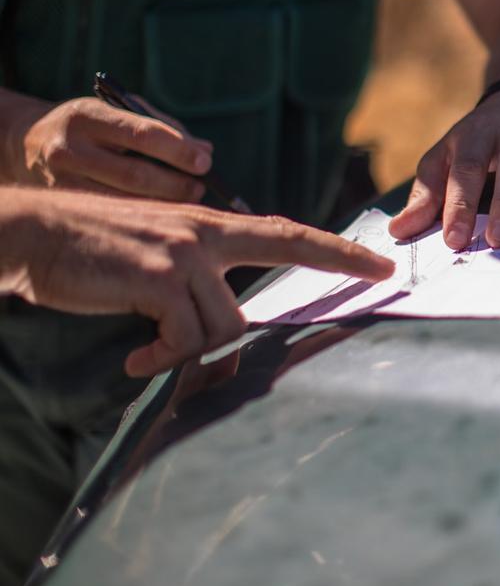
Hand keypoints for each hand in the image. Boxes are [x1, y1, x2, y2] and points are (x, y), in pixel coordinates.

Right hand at [5, 189, 395, 376]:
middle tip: (380, 276)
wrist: (33, 234)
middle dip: (340, 261)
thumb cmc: (93, 252)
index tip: (379, 259)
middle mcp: (204, 232)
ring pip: (226, 324)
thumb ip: (198, 279)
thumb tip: (229, 330)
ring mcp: (184, 253)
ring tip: (151, 352)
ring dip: (189, 351)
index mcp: (208, 224)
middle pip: (288, 249)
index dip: (334, 248)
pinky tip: (133, 360)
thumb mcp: (158, 255)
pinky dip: (160, 359)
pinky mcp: (157, 279)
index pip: (284, 232)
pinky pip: (185, 340)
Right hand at [9, 96, 213, 201]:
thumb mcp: (117, 113)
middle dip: (176, 184)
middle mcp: (70, 149)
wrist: (25, 145)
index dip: (178, 150)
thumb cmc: (90, 127)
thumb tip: (206, 151)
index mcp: (87, 116)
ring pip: (124, 202)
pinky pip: (111, 216)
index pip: (142, 134)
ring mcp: (62, 182)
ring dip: (165, 204)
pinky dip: (143, 217)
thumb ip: (163, 127)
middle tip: (200, 187)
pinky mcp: (61, 208)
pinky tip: (162, 216)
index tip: (205, 162)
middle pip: (136, 174)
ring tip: (188, 200)